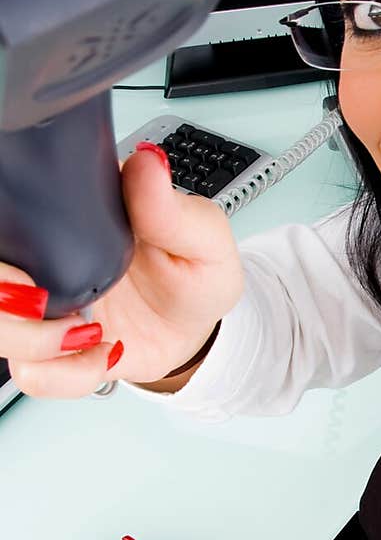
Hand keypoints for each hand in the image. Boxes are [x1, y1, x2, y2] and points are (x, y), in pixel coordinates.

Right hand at [1, 145, 244, 396]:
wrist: (199, 325)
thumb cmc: (194, 271)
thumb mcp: (202, 235)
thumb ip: (171, 208)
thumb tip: (149, 165)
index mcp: (70, 219)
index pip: (7, 223)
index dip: (5, 258)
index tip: (31, 273)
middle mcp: (46, 264)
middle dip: (4, 306)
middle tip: (47, 305)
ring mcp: (48, 310)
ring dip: (34, 343)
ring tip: (90, 334)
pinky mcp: (59, 352)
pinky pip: (33, 374)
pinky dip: (65, 374)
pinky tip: (102, 354)